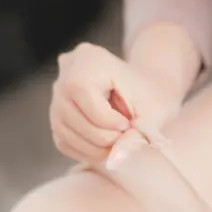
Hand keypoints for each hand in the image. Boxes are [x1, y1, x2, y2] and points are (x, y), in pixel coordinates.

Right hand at [50, 41, 186, 165]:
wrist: (146, 92)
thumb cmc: (152, 95)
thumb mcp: (155, 106)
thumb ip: (140, 127)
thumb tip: (119, 153)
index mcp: (88, 59)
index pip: (84, 92)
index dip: (107, 119)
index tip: (129, 126)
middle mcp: (65, 75)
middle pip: (72, 115)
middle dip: (102, 136)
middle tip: (126, 139)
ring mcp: (56, 98)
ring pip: (64, 132)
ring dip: (94, 148)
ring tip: (119, 146)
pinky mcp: (57, 119)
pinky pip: (64, 142)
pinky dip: (87, 151)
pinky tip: (108, 149)